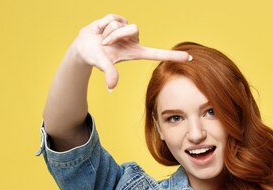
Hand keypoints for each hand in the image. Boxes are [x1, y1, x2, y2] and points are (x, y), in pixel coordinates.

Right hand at [72, 14, 191, 89]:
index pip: (158, 53)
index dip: (172, 55)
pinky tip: (100, 30)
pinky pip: (113, 17)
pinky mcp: (119, 20)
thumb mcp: (102, 64)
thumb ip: (109, 73)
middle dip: (116, 35)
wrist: (82, 47)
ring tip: (102, 39)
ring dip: (109, 31)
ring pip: (122, 23)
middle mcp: (133, 41)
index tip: (189, 57)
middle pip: (133, 29)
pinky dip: (103, 24)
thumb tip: (111, 88)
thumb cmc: (94, 57)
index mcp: (135, 52)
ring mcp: (126, 30)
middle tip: (105, 43)